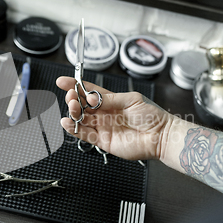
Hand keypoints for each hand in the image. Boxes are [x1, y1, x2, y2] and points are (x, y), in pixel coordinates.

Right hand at [56, 76, 173, 160]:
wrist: (160, 136)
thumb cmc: (151, 116)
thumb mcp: (131, 100)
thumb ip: (109, 99)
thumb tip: (91, 97)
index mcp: (111, 101)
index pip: (89, 92)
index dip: (75, 85)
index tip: (63, 81)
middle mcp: (104, 114)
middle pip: (82, 105)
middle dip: (73, 99)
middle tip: (71, 96)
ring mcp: (102, 127)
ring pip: (81, 119)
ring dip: (72, 113)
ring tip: (71, 107)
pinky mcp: (102, 141)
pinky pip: (84, 134)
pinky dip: (74, 129)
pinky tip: (67, 122)